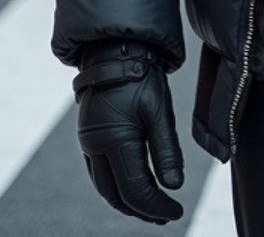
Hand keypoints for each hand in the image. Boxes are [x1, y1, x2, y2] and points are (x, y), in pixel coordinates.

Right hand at [73, 40, 183, 223]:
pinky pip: (98, 173)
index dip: (157, 206)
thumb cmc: (140, 77)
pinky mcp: (87, 137)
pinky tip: (131, 185)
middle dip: (141, 210)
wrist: (114, 49)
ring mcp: (88, 143)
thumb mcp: (159, 111)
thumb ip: (166, 151)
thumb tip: (174, 186)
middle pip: (117, 195)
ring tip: (150, 206)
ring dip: (126, 201)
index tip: (176, 211)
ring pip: (105, 187)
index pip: (136, 190)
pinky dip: (115, 186)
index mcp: (114, 142)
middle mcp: (96, 147)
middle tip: (164, 215)